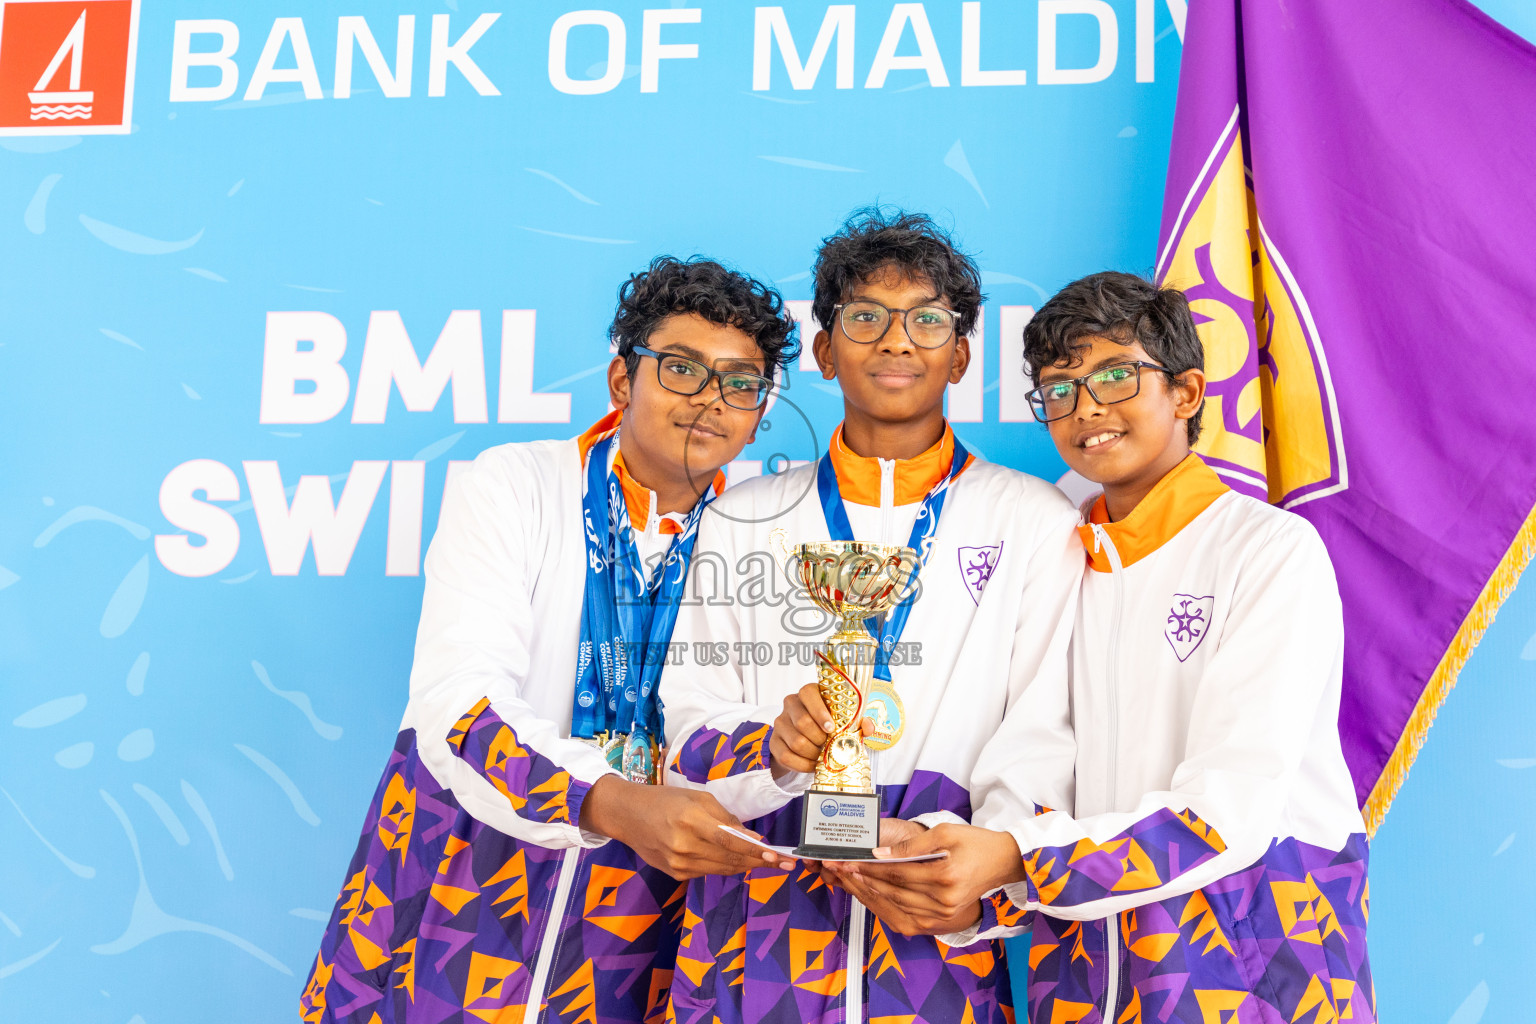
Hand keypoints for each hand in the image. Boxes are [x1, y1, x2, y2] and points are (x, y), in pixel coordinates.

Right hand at [579, 776, 794, 878]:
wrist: (627, 816)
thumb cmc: (665, 800)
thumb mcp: (697, 798)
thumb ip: (726, 818)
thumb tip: (752, 837)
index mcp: (690, 820)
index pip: (730, 841)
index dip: (755, 851)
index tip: (777, 855)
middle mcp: (684, 846)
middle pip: (730, 859)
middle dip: (760, 862)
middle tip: (784, 863)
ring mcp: (679, 864)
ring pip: (723, 869)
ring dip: (747, 866)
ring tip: (768, 863)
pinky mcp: (676, 874)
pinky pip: (709, 872)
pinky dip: (727, 866)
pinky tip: (740, 862)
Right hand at [769, 684, 875, 777]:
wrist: (808, 742)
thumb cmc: (828, 726)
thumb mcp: (844, 721)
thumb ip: (858, 722)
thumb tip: (868, 727)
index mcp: (808, 693)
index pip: (808, 693)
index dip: (820, 712)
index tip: (831, 727)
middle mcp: (791, 704)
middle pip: (802, 722)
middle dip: (820, 739)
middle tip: (829, 745)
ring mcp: (780, 723)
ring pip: (796, 741)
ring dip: (813, 753)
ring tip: (822, 756)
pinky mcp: (774, 742)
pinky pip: (786, 756)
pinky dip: (803, 765)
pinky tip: (812, 765)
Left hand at [824, 823, 1025, 936]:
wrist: (1002, 864)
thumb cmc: (975, 844)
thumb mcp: (945, 833)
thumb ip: (911, 845)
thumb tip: (879, 853)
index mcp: (945, 876)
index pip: (896, 872)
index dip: (869, 866)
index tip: (848, 859)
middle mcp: (943, 901)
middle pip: (892, 891)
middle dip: (862, 879)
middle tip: (838, 869)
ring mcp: (941, 916)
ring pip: (895, 906)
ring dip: (869, 893)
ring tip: (848, 880)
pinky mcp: (940, 923)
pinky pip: (904, 917)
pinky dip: (883, 907)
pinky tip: (869, 896)